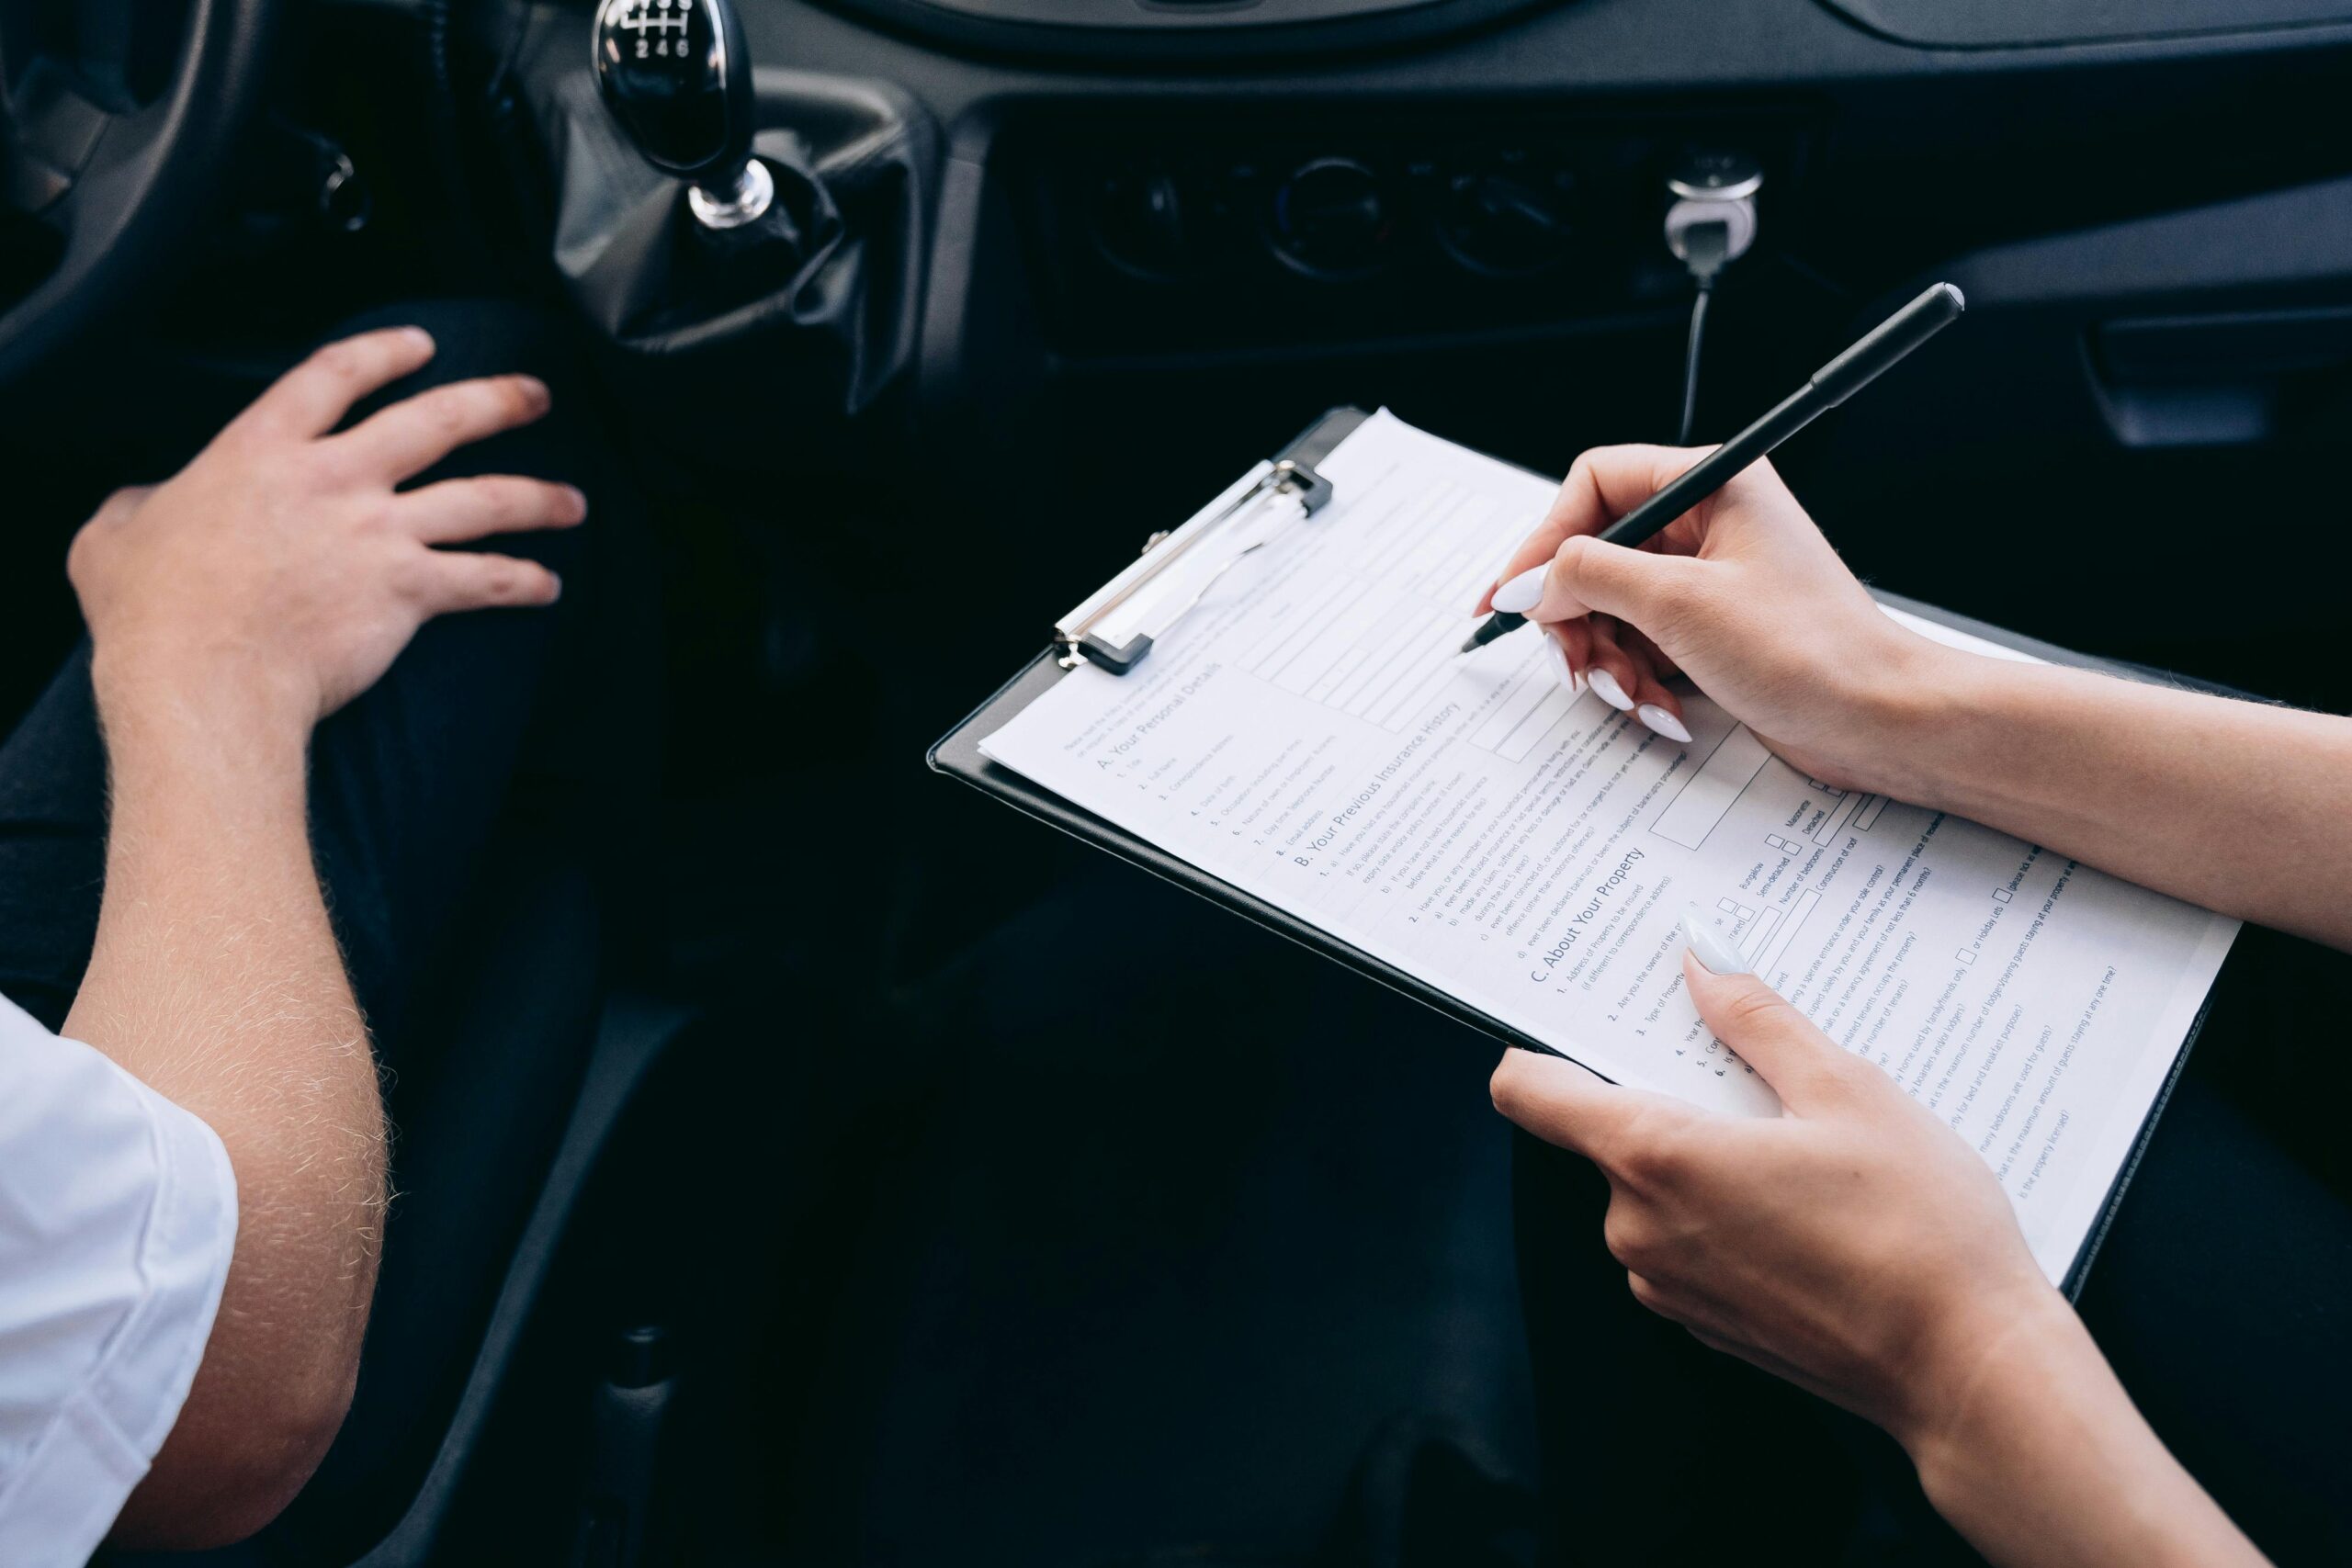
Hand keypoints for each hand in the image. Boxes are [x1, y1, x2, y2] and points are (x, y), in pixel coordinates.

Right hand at [69, 326, 584, 735]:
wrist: (203, 675)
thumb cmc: (154, 613)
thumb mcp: (118, 534)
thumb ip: (141, 504)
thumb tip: (144, 504)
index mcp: (263, 449)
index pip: (335, 375)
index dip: (384, 353)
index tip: (422, 345)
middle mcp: (334, 479)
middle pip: (437, 420)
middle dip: (497, 402)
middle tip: (536, 396)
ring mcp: (378, 532)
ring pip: (483, 498)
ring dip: (538, 498)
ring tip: (574, 501)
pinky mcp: (409, 590)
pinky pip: (485, 579)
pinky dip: (523, 582)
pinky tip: (548, 585)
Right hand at [1473, 446, 1952, 787]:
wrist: (1879, 720)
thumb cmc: (1810, 650)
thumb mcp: (1679, 604)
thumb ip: (1587, 579)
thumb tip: (1526, 582)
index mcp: (1712, 484)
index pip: (1594, 484)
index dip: (1546, 540)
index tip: (1514, 596)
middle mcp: (1709, 523)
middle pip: (1594, 553)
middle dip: (1577, 617)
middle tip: (1575, 662)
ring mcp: (1709, 579)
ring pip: (1612, 607)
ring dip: (1608, 659)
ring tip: (1632, 694)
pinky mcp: (1711, 629)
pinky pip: (1641, 644)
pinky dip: (1638, 679)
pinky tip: (1662, 707)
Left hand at [1490, 951, 2064, 1452]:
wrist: (1969, 1371)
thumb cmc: (1919, 1231)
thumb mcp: (1848, 1089)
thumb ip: (1759, 1018)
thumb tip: (1703, 959)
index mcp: (1655, 1158)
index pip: (1529, 1091)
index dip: (1540, 1045)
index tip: (1578, 1018)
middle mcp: (1639, 1227)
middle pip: (1611, 1132)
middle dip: (1670, 1093)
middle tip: (1750, 1070)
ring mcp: (1668, 1285)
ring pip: (1656, 1187)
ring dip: (1708, 1156)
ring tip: (1804, 1143)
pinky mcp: (1707, 1321)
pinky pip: (1690, 1240)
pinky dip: (1728, 1211)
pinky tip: (1810, 1206)